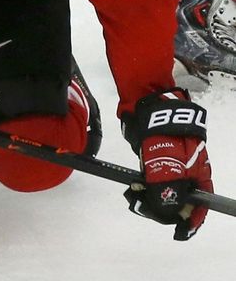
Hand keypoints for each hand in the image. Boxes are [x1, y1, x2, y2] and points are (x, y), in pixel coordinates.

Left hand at [122, 89, 212, 240]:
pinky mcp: (158, 154)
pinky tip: (134, 183)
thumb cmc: (165, 135)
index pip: (201, 205)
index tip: (178, 232)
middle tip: (144, 207)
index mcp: (200, 174)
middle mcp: (189, 169)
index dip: (191, 220)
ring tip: (135, 194)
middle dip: (164, 207)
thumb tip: (167, 213)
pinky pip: (154, 176)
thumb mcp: (169, 168)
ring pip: (165, 187)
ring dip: (151, 195)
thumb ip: (168, 194)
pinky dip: (145, 183)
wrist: (151, 103)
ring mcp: (174, 161)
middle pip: (181, 198)